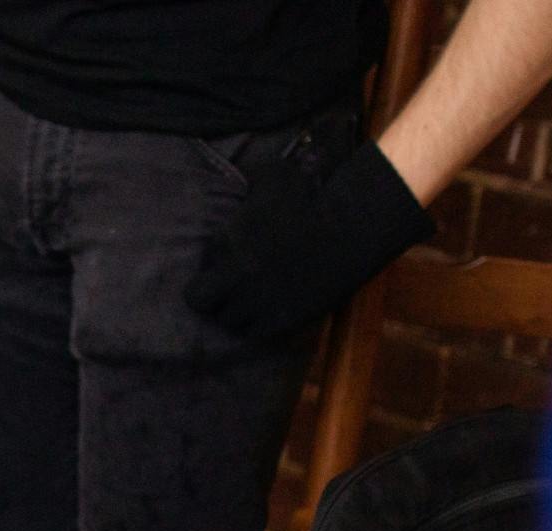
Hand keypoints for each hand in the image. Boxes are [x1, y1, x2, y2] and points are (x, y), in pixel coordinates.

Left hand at [184, 141, 433, 339]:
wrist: (352, 227)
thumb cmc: (314, 197)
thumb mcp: (274, 178)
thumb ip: (248, 183)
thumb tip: (239, 177)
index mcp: (231, 240)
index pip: (202, 262)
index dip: (212, 263)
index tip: (227, 261)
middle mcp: (238, 272)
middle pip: (198, 299)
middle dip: (208, 295)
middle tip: (224, 290)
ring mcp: (259, 299)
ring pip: (227, 320)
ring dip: (234, 310)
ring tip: (250, 300)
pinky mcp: (281, 319)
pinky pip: (253, 333)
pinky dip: (257, 325)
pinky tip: (267, 311)